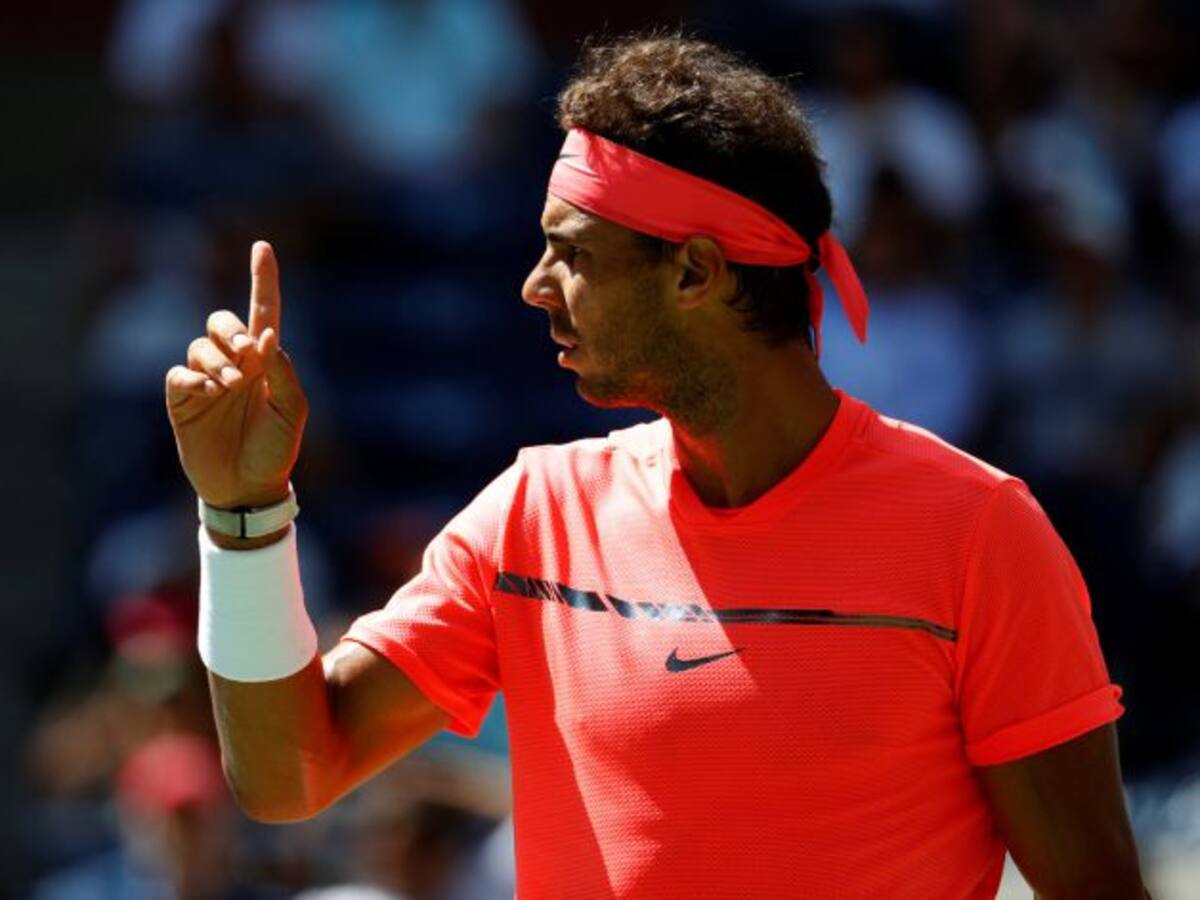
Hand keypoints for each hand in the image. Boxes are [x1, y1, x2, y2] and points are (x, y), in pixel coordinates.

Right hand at [165, 241, 307, 508]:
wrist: (249, 488)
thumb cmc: (276, 449)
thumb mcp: (292, 412)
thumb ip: (284, 372)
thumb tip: (269, 335)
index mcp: (266, 362)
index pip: (263, 311)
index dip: (262, 279)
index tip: (262, 246)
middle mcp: (235, 364)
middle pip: (222, 322)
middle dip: (230, 330)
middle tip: (248, 353)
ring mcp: (206, 380)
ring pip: (199, 346)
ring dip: (216, 360)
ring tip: (230, 386)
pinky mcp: (183, 400)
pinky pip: (179, 374)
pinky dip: (192, 378)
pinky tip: (208, 391)